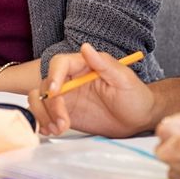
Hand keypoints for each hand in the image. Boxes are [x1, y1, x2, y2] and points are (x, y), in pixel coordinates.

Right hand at [27, 43, 157, 136]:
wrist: (138, 119)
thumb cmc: (135, 96)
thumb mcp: (124, 79)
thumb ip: (104, 64)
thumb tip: (86, 48)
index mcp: (83, 66)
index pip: (59, 64)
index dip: (53, 76)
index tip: (55, 92)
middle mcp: (71, 79)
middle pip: (45, 85)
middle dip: (49, 105)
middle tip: (63, 122)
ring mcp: (66, 97)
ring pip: (40, 100)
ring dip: (44, 116)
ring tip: (59, 129)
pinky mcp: (65, 113)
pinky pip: (45, 115)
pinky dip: (44, 123)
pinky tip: (54, 131)